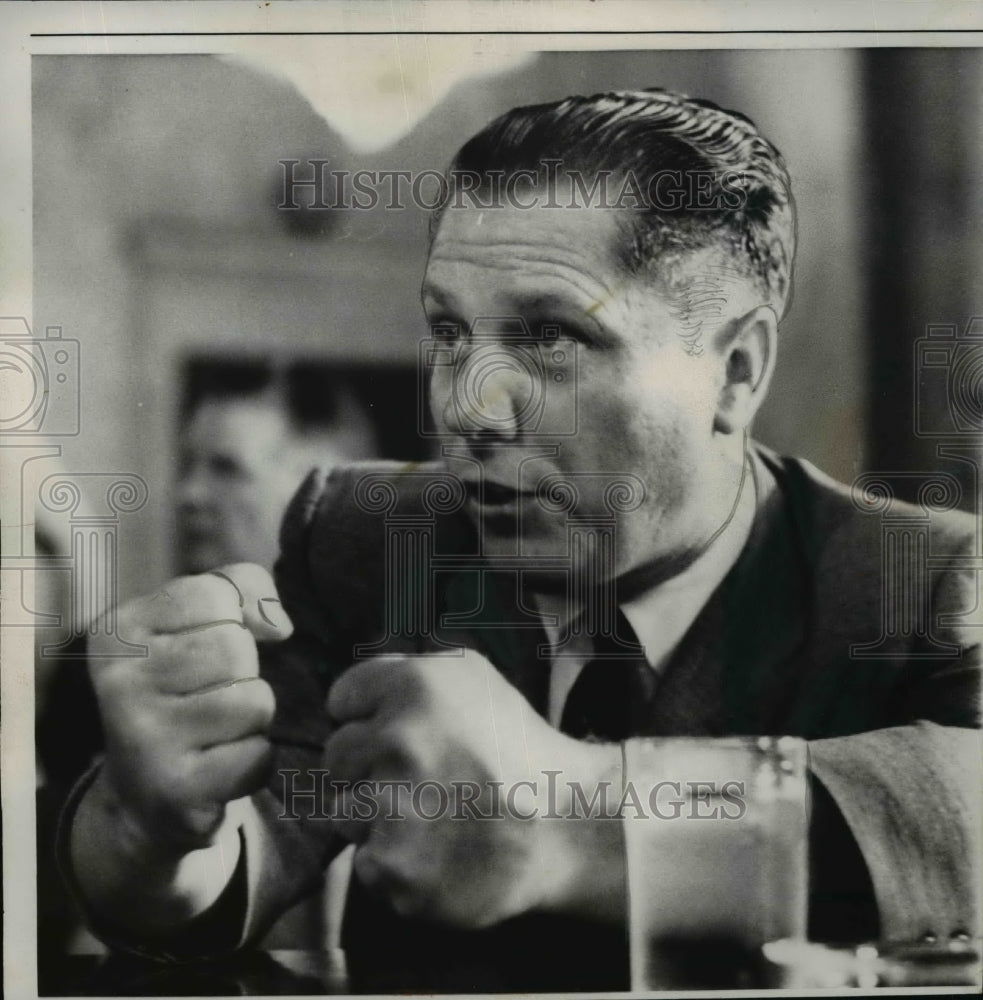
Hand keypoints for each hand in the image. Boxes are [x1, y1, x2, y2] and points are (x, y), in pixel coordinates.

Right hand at [87, 563, 291, 854]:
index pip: (213, 594)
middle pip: (235, 648)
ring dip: (250, 720)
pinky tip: (217, 769)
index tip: (201, 650)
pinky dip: (253, 762)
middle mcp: (119, 682)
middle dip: (241, 674)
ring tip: (211, 734)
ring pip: (253, 700)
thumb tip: (279, 626)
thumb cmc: (181, 692)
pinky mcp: (175, 790)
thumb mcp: (195, 623)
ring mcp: (143, 737)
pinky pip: (258, 755)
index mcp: (117, 631)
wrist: (143, 798)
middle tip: (206, 701)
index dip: (231, 621)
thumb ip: (240, 588)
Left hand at [323, 650, 622, 927]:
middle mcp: (398, 741)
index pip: (342, 699)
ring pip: (344, 809)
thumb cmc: (514, 745)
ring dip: (376, 816)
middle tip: (422, 778)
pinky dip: (392, 861)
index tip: (403, 733)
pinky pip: (365, 860)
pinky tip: (434, 853)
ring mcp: (393, 807)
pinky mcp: (394, 868)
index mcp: (414, 687)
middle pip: (336, 756)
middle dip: (368, 766)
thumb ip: (407, 670)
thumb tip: (354, 690)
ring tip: (431, 816)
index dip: (369, 716)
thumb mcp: (471, 676)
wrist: (565, 825)